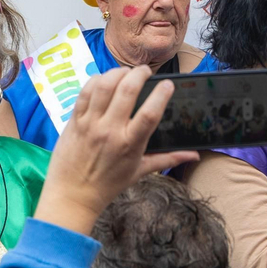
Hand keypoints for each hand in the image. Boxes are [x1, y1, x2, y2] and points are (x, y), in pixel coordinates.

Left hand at [36, 66, 199, 234]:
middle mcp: (110, 131)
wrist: (72, 195)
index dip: (161, 94)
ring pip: (103, 86)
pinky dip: (96, 81)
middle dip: (139, 74)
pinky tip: (104, 80)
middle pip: (126, 91)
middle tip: (145, 72)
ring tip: (125, 73)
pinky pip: (84, 93)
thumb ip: (167, 159)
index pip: (150, 113)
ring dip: (117, 73)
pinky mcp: (74, 121)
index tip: (167, 85)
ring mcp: (90, 124)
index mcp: (130, 144)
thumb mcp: (139, 172)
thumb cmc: (106, 185)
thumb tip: (194, 156)